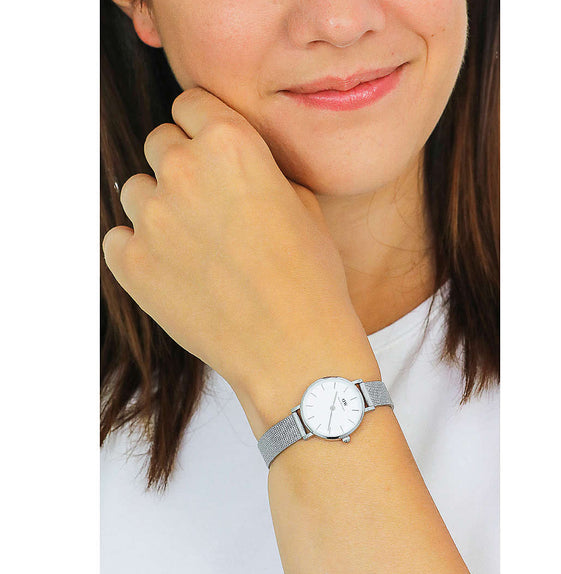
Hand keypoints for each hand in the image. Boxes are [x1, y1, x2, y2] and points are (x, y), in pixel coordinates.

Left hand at [102, 87, 369, 405]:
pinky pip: (118, 239)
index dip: (203, 126)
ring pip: (136, 190)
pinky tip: (174, 269)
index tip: (208, 148)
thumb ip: (260, 169)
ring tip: (193, 243)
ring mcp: (151, 219)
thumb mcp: (303, 205)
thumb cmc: (310, 279)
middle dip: (181, 164)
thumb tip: (236, 166)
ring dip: (160, 207)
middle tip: (206, 203)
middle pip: (161, 143)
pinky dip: (140, 249)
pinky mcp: (131, 264)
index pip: (191, 104)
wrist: (293, 348)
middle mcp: (183, 171)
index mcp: (231, 144)